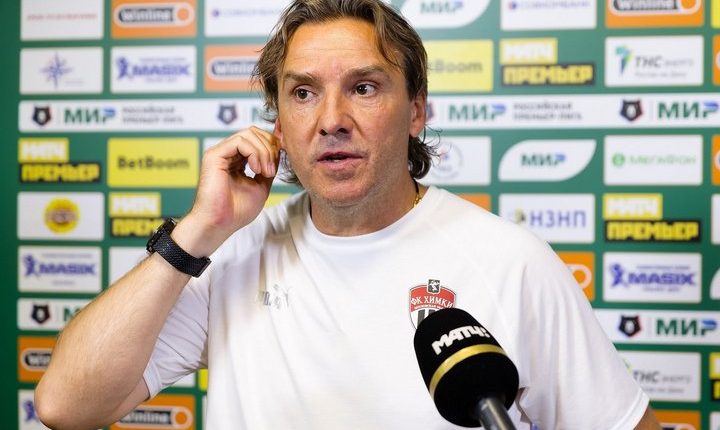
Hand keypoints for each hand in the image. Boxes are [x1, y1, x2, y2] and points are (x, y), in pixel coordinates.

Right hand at [176, 126, 280, 254]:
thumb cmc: (237, 211)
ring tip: (266, 172)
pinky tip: (257, 170)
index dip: (272, 146)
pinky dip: (254, 153)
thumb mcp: (261, 186)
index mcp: (237, 160)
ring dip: (264, 152)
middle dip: (270, 147)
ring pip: (249, 134)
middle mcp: (227, 153)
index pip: (257, 139)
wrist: (220, 224)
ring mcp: (220, 152)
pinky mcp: (214, 155)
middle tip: (272, 170)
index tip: (278, 165)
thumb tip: (279, 151)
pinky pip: (240, 141)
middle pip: (254, 132)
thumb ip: (268, 167)